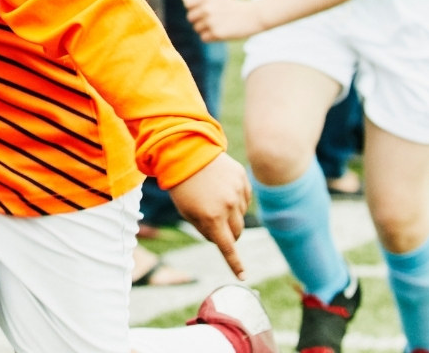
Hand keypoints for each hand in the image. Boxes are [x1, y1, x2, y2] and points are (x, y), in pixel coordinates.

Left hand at [166, 151, 251, 278]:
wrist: (186, 152)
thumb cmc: (182, 186)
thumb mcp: (187, 212)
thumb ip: (205, 229)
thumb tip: (223, 240)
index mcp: (211, 218)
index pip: (227, 247)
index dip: (235, 264)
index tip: (243, 276)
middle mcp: (228, 206)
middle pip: (237, 233)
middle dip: (229, 234)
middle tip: (216, 224)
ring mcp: (237, 192)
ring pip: (242, 216)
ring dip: (232, 215)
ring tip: (214, 199)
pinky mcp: (242, 179)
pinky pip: (245, 198)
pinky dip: (237, 200)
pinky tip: (223, 190)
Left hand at [184, 0, 263, 41]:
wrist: (253, 15)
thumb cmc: (233, 6)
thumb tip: (184, 0)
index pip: (188, 5)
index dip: (196, 9)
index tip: (207, 10)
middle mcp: (206, 8)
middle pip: (190, 18)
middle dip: (199, 20)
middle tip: (214, 19)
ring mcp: (211, 21)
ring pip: (197, 29)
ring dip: (206, 29)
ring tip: (220, 25)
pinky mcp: (216, 33)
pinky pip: (204, 38)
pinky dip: (211, 37)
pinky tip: (222, 31)